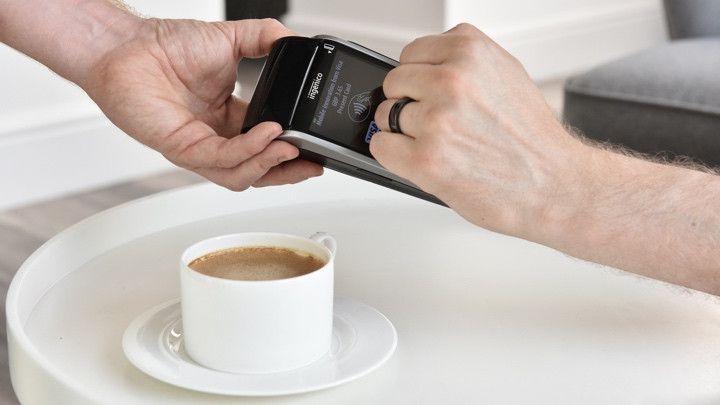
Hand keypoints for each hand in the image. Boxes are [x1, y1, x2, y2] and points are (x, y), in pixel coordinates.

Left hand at [81, 18, 322, 190]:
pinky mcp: (182, 148)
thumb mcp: (230, 40)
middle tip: (313, 163)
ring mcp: (198, 146)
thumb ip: (264, 39)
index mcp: (229, 118)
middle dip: (288, 172)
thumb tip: (294, 40)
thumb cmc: (164, 46)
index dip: (292, 151)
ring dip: (270, 165)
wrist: (127, 45)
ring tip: (290, 147)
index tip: (315, 146)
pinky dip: (249, 150)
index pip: (267, 145)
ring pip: (241, 175)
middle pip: (258, 170)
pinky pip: (222, 158)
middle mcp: (215, 137)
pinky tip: (267, 133)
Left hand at [371, 23, 588, 239]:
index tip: (430, 93)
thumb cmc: (532, 139)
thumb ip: (462, 64)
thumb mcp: (505, 75)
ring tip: (442, 145)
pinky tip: (425, 161)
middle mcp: (452, 80)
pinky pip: (381, 147)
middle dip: (409, 103)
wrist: (555, 185)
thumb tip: (421, 67)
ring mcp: (437, 120)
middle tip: (437, 123)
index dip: (419, 78)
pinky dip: (395, 156)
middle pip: (394, 83)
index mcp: (470, 51)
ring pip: (386, 116)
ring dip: (405, 133)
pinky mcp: (425, 159)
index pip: (411, 53)